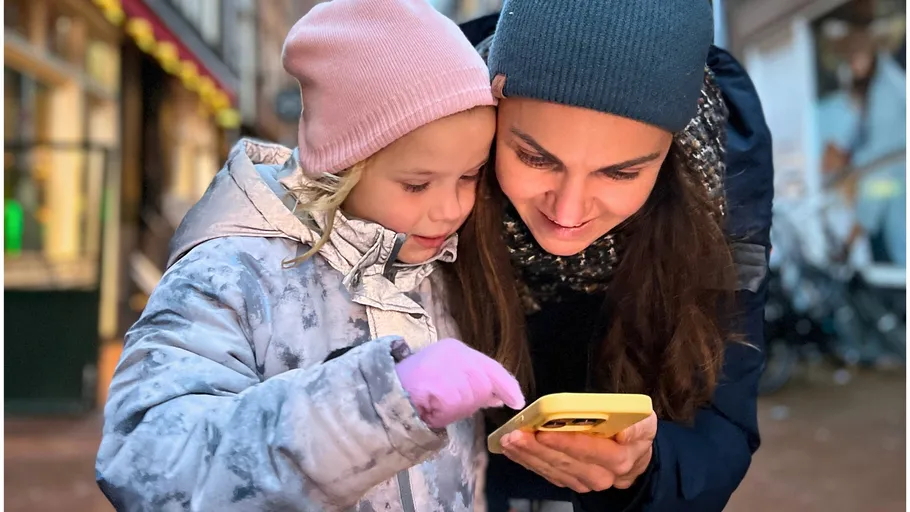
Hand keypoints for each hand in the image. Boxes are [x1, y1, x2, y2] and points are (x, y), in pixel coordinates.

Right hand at [395, 338, 524, 428]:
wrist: (385, 387)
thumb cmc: (411, 381)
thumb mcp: (443, 371)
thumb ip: (471, 380)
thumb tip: (497, 397)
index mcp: (456, 348)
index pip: (491, 367)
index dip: (506, 385)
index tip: (517, 400)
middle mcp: (458, 355)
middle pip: (484, 385)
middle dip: (474, 399)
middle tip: (449, 400)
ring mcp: (452, 371)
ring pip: (472, 399)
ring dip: (457, 407)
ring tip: (434, 400)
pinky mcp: (446, 387)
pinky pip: (457, 409)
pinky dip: (445, 413)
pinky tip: (431, 405)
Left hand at [500, 412, 656, 492]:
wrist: (633, 459)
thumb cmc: (634, 433)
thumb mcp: (644, 423)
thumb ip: (636, 426)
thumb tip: (624, 430)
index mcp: (618, 459)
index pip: (588, 451)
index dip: (564, 442)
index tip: (543, 432)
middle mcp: (599, 475)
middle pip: (564, 462)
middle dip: (536, 448)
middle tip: (515, 435)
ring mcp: (581, 481)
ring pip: (551, 469)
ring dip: (526, 455)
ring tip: (508, 440)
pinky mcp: (568, 480)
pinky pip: (545, 472)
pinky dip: (527, 460)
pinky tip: (514, 450)